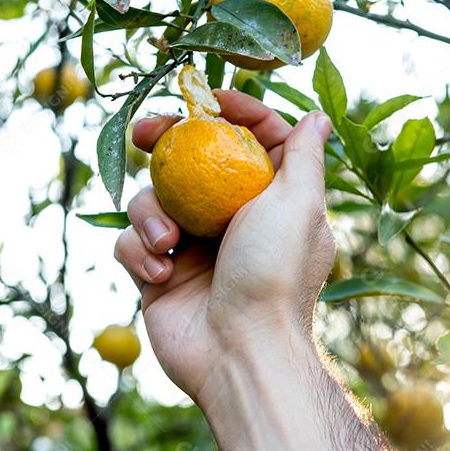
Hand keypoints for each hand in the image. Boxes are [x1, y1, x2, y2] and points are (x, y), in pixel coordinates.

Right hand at [113, 90, 334, 404]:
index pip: (251, 139)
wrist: (239, 352)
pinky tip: (161, 275)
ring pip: (153, 199)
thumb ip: (303, 156)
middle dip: (162, 143)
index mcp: (270, 199)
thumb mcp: (299, 204)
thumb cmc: (275, 274)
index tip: (207, 98)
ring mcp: (192, 246)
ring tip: (168, 241)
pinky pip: (132, 242)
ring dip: (152, 213)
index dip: (232, 111)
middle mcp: (230, 218)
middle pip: (190, 161)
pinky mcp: (158, 274)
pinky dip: (141, 252)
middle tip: (144, 132)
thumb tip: (317, 116)